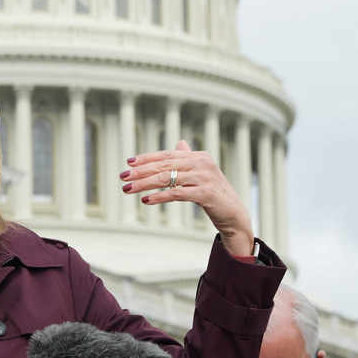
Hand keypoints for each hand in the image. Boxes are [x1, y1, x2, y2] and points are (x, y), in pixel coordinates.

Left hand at [118, 140, 253, 256]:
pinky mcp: (205, 194)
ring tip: (128, 189)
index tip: (129, 163)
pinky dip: (159, 197)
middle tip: (123, 177)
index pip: (167, 155)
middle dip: (140, 171)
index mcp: (199, 156)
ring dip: (144, 184)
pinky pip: (176, 193)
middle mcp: (202, 163)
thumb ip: (189, 158)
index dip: (147, 158)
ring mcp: (204, 178)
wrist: (234, 213)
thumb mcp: (202, 173)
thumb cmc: (214, 193)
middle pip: (164, 165)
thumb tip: (179, 143)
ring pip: (166, 178)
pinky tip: (145, 200)